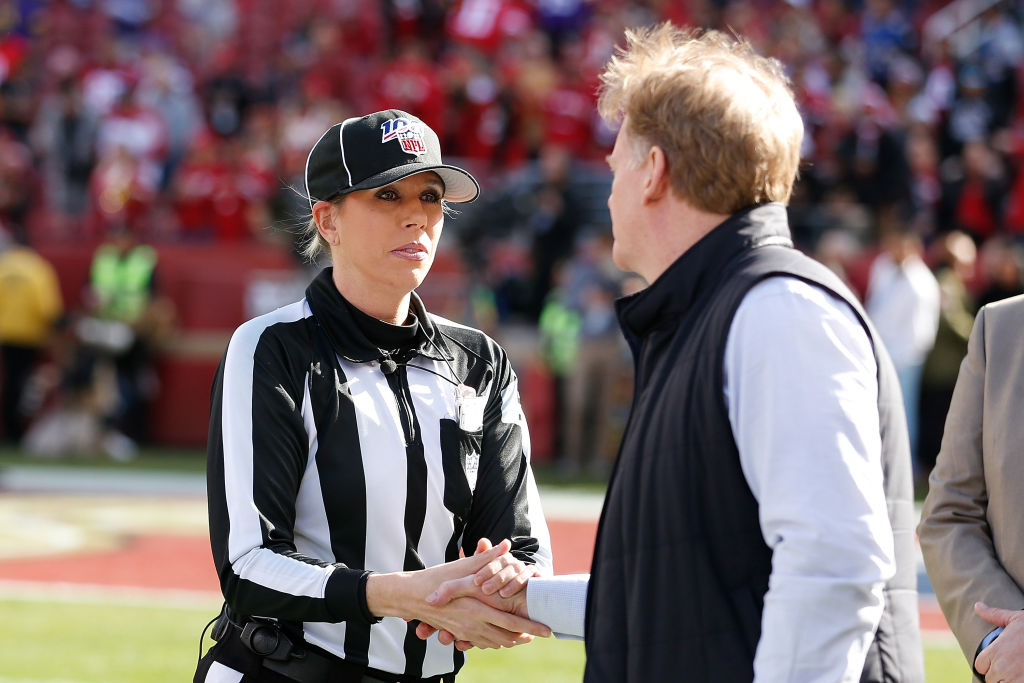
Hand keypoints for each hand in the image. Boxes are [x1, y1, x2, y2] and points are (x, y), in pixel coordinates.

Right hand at [366, 539, 549, 649]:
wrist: (409, 596)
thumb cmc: (436, 579)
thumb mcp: (462, 567)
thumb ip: (486, 557)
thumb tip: (505, 545)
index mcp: (477, 609)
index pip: (512, 623)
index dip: (531, 627)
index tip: (548, 629)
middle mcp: (473, 625)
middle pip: (507, 637)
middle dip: (526, 636)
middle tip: (542, 633)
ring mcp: (464, 632)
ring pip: (495, 642)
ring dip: (512, 640)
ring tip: (526, 636)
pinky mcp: (457, 633)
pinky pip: (481, 643)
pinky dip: (495, 642)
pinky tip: (501, 638)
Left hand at [974, 602, 1023, 680]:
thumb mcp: (1015, 619)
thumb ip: (994, 615)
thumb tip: (978, 606)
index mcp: (996, 651)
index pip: (980, 666)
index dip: (988, 664)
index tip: (997, 661)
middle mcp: (1001, 667)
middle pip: (991, 678)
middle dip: (999, 675)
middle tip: (1010, 667)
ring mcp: (1014, 679)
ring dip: (1008, 681)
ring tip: (1017, 672)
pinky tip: (1022, 676)